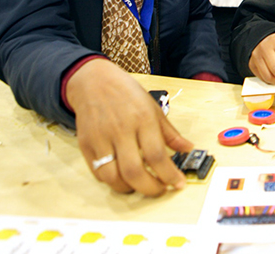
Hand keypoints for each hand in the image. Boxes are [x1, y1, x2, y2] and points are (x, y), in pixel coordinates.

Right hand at [66, 58, 191, 195]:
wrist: (94, 82)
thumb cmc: (126, 94)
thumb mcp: (154, 108)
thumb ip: (170, 133)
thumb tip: (188, 149)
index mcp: (142, 119)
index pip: (157, 155)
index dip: (169, 175)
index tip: (178, 184)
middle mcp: (121, 130)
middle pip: (134, 171)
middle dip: (150, 189)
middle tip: (160, 191)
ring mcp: (101, 139)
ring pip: (113, 177)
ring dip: (129, 188)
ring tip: (141, 185)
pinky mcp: (86, 145)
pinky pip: (98, 173)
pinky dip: (112, 181)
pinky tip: (123, 176)